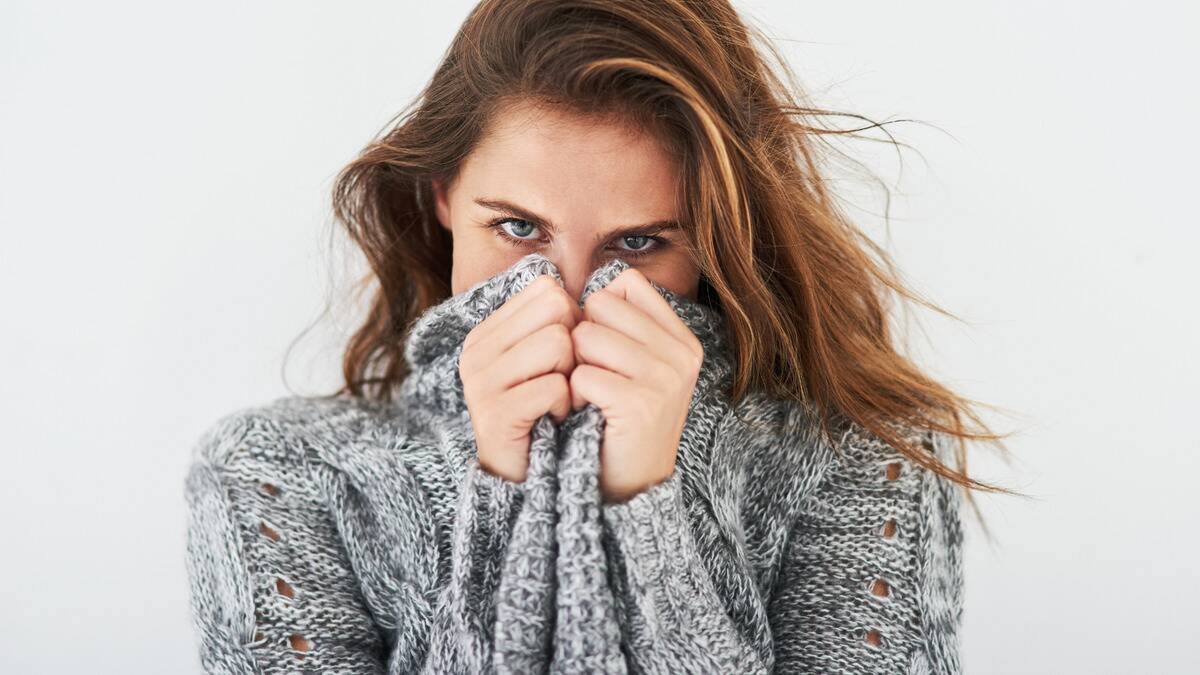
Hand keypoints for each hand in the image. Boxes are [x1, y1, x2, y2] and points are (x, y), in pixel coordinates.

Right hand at [460, 275, 582, 482]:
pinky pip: (553, 387)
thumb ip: (563, 318)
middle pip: (556, 311)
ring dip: (571, 377)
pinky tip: (554, 419)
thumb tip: (607, 281)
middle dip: (574, 347)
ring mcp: (480, 381)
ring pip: (557, 344)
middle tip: (563, 380)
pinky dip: (565, 405)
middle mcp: (477, 349)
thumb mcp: (553, 357)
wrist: (532, 476)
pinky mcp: (493, 414)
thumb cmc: (550, 410)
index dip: (572, 321)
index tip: (564, 357)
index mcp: (489, 330)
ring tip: (558, 400)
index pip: (548, 290)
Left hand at [568, 268, 703, 502]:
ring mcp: (666, 379)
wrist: (630, 487)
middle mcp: (682, 354)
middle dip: (582, 338)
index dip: (599, 311)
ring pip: (587, 337)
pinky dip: (573, 395)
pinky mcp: (641, 404)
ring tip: (591, 395)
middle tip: (594, 377)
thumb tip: (577, 287)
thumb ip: (620, 323)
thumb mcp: (635, 364)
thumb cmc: (620, 418)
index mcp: (683, 339)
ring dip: (576, 368)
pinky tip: (587, 413)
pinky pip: (582, 375)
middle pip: (601, 306)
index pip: (625, 284)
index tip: (605, 350)